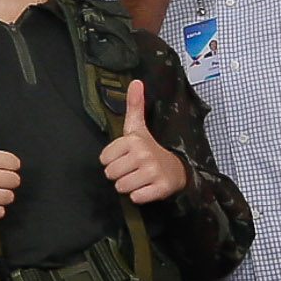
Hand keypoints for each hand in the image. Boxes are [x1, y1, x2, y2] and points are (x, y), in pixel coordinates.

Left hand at [99, 79, 186, 203]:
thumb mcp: (138, 127)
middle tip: (134, 168)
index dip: (113, 160)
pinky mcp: (161, 188)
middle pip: (110, 174)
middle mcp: (144, 155)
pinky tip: (148, 187)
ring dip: (129, 186)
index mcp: (134, 140)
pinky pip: (136, 198)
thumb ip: (133, 106)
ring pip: (121, 188)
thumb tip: (136, 82)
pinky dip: (140, 196)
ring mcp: (153, 172)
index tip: (126, 156)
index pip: (103, 160)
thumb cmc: (150, 149)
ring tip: (140, 177)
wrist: (177, 169)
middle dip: (120, 174)